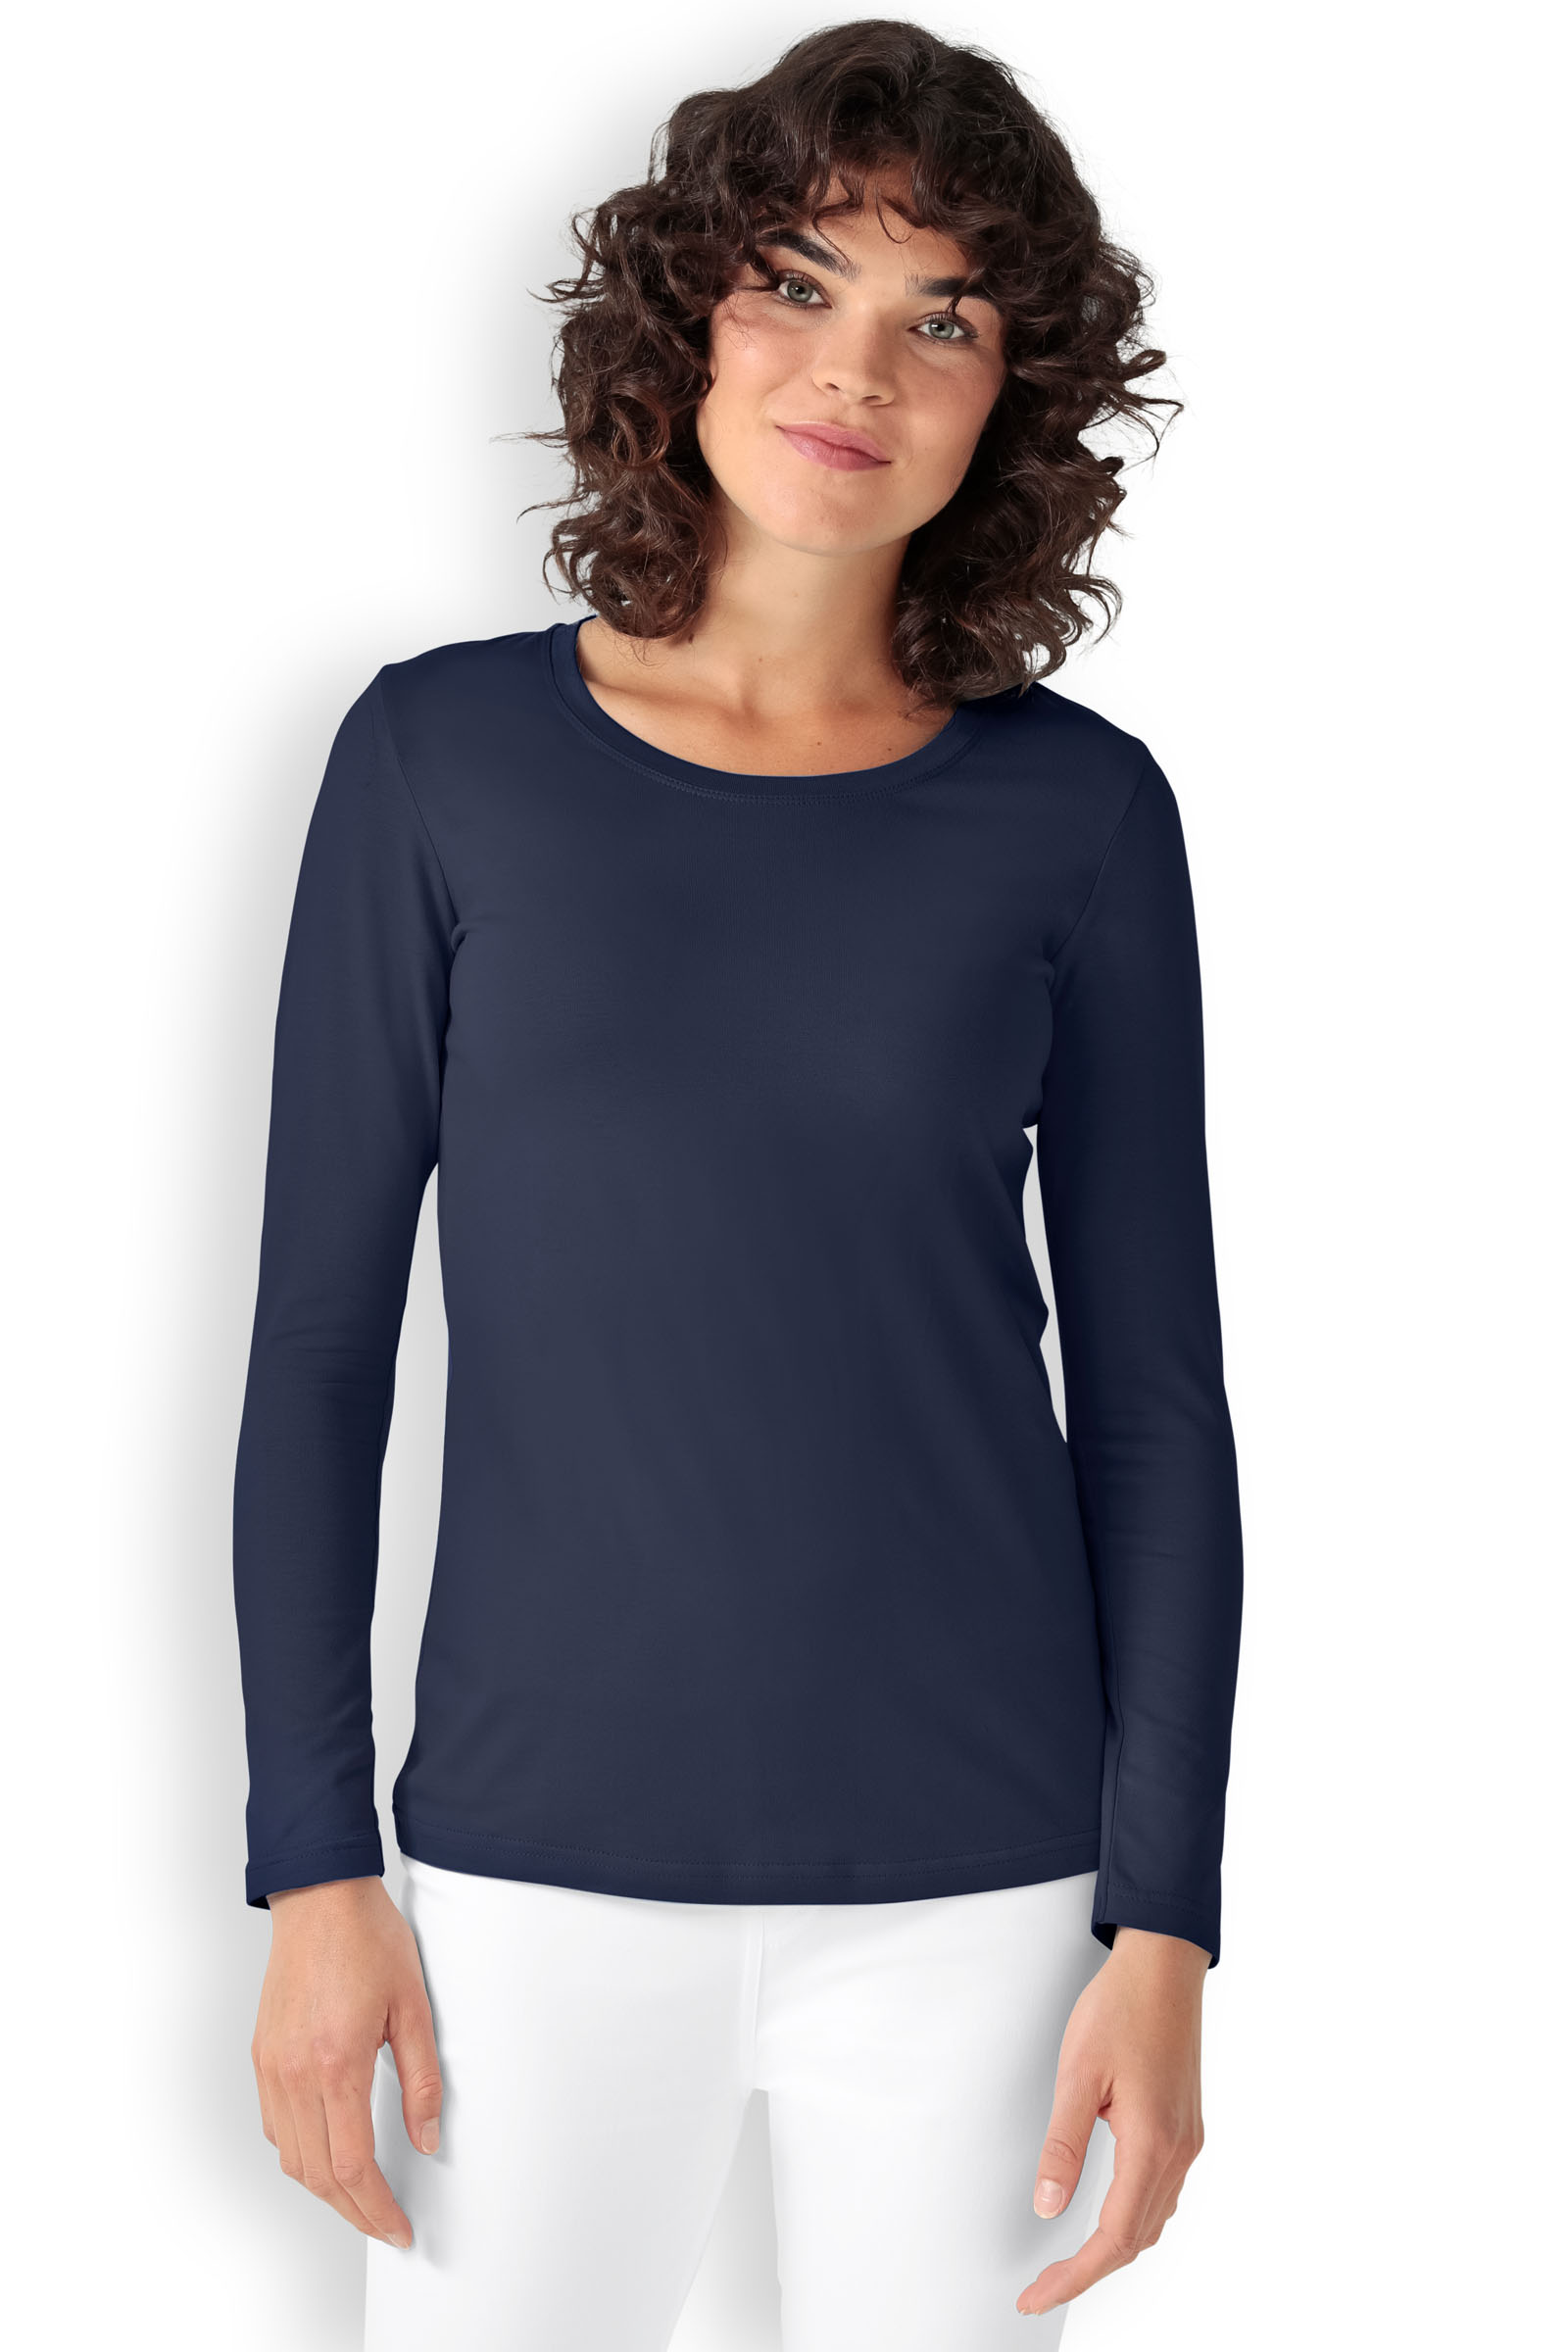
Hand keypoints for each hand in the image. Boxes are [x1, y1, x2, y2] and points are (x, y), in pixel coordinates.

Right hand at [250, 1874, 442, 2247]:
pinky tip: (327, 2151)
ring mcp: (272, 2066)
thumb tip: (425, 2140)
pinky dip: (301, 2154)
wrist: (320, 1896)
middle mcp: (295, 2073)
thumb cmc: (367, 1938)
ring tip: (361, 2198)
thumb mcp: (414, 2006)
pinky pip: (276, 2127)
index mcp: (337, 2063)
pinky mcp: (263, 2056)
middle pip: (317, 2175)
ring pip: (291, 2158)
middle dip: (353, 2211)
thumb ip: (422, 2080)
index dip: (375, 2209)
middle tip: (384, 2225)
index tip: (397, 2227)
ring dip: (325, 2189)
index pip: (351, 2166)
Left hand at [1018, 1926, 1207, 2316]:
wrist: (1164, 1966)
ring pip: (1154, 2219)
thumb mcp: (1077, 2074)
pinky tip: (1109, 2213)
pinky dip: (1134, 2217)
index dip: (1075, 2275)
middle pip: (1137, 2238)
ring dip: (1113, 2247)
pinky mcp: (1186, 2126)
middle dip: (1089, 2270)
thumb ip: (1063, 2145)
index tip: (1039, 2294)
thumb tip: (1047, 2205)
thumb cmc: (1122, 2008)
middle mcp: (1178, 2149)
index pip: (1115, 2237)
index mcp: (1152, 2142)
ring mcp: (1188, 2139)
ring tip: (1068, 2260)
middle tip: (1044, 2285)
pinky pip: (1163, 2191)